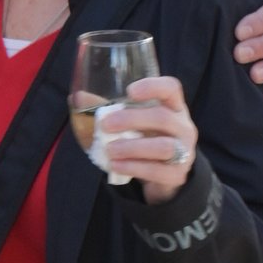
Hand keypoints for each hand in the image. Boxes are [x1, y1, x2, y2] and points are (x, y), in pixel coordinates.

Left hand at [103, 72, 201, 204]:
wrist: (164, 175)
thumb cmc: (147, 139)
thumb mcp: (134, 123)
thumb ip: (110, 110)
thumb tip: (78, 98)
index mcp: (173, 107)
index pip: (171, 88)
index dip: (153, 87)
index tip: (129, 91)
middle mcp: (183, 127)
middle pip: (163, 117)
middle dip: (132, 119)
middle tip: (106, 124)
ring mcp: (184, 151)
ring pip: (163, 147)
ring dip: (132, 147)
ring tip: (110, 149)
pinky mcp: (176, 175)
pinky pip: (157, 170)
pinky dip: (134, 167)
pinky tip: (115, 165)